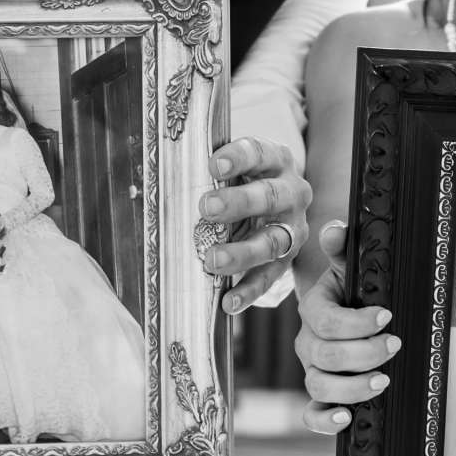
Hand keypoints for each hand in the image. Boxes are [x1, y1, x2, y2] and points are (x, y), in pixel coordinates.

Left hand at [199, 137, 312, 312]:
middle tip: (207, 208)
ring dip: (242, 253)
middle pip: (270, 196)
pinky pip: (270, 277)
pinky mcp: (289, 259)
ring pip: (273, 241)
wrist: (278, 204)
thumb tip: (162, 181)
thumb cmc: (244, 181)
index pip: (260, 154)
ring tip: (212, 260)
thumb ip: (211, 172)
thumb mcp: (235, 169)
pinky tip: (228, 301)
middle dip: (239, 202)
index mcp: (276, 161)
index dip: (239, 158)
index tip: (214, 164)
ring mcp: (293, 227)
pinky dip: (249, 290)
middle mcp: (292, 192)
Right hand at [295, 220, 400, 434]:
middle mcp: (308, 342)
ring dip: (352, 387)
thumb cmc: (352, 289)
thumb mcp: (350, 266)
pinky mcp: (320, 396)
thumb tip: (334, 230)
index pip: (325, 320)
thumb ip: (342, 249)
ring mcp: (312, 371)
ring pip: (319, 385)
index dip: (356, 322)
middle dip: (363, 353)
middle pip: (324, 355)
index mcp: (314, 310)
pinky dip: (325, 420)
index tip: (386, 316)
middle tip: (394, 344)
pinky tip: (347, 418)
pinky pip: (311, 414)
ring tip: (383, 381)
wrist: (347, 310)